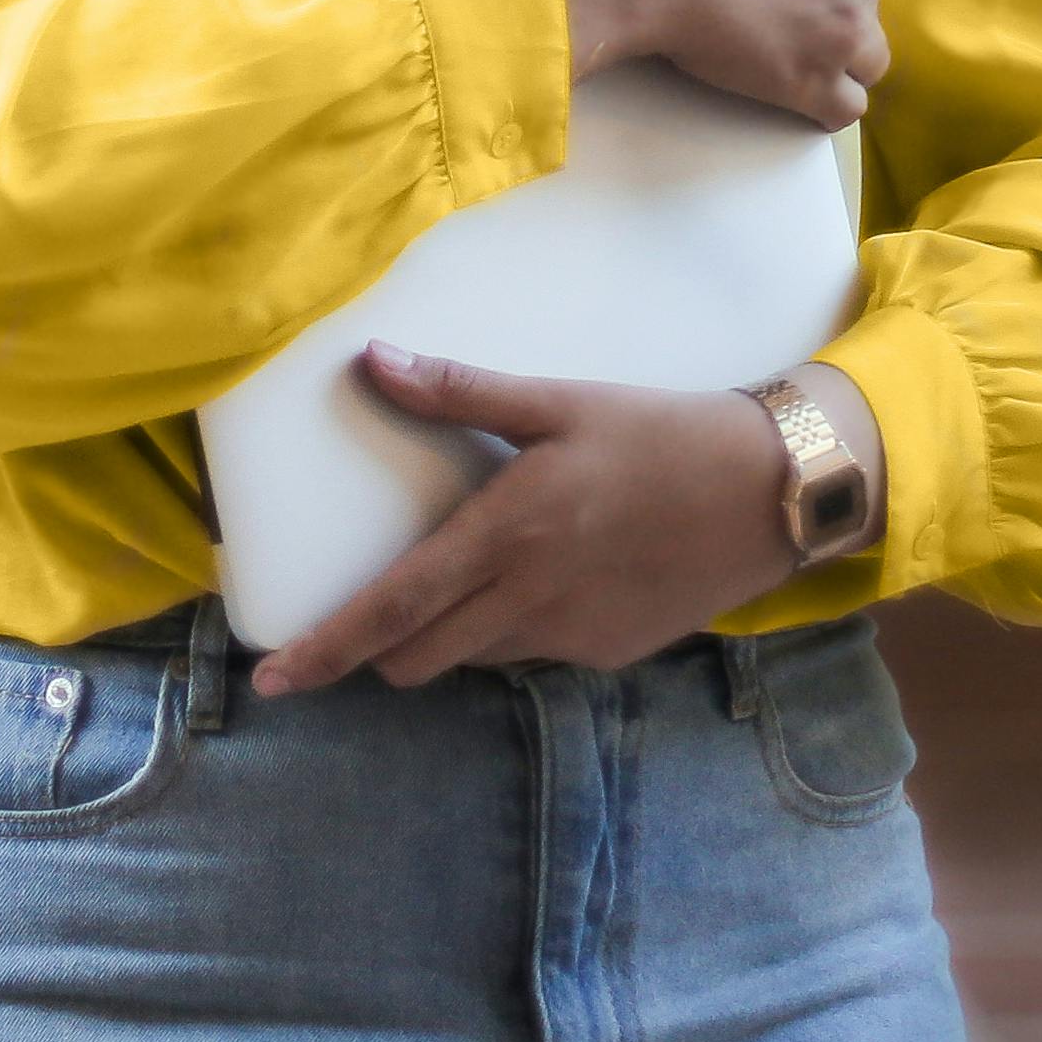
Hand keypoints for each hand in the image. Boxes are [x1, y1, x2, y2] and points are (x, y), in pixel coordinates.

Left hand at [254, 346, 873, 694]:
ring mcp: (571, 638)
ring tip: (466, 575)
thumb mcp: (560, 401)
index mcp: (505, 535)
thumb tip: (373, 362)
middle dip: (374, 649)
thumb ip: (460, 393)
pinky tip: (545, 576)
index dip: (326, 649)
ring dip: (446, 633)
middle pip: (417, 656)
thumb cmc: (661, 434)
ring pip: (472, 657)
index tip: (270, 680)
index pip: (392, 608)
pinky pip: (530, 653)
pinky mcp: (608, 655)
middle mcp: (529, 601)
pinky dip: (511, 628)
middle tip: (360, 617)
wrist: (771, 493)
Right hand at [527, 0, 900, 124]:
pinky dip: (822, 103)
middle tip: (783, 8)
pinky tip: (790, 90)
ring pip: (869, 60)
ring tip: (784, 53)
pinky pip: (845, 108)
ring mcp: (843, 29)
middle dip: (839, 10)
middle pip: (875, 6)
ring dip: (836, 60)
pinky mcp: (811, 81)